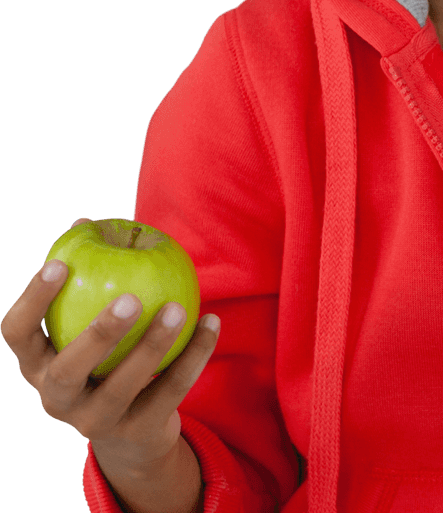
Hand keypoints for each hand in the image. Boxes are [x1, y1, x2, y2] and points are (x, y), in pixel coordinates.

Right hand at [1, 217, 220, 477]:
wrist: (133, 432)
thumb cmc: (108, 357)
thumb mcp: (90, 322)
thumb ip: (89, 275)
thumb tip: (84, 221)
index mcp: (39, 366)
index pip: (18, 335)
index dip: (33, 301)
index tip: (60, 264)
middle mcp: (57, 399)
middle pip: (68, 372)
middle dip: (97, 335)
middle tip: (131, 297)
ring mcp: (95, 423)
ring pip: (122, 388)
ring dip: (152, 346)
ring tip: (177, 307)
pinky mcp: (138, 432)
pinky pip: (170, 391)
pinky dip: (194, 354)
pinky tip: (212, 321)